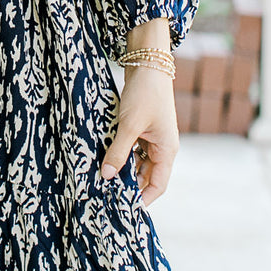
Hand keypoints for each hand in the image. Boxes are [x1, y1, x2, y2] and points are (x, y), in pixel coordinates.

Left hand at [99, 65, 179, 206]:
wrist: (148, 62)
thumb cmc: (145, 94)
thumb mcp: (129, 125)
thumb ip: (118, 151)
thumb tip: (106, 176)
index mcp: (167, 150)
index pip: (158, 185)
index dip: (143, 199)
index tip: (124, 209)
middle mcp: (162, 147)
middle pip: (146, 176)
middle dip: (129, 185)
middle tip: (107, 195)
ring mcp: (152, 137)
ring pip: (137, 163)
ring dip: (123, 169)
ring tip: (103, 179)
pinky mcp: (141, 128)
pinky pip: (132, 149)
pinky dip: (120, 155)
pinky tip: (105, 158)